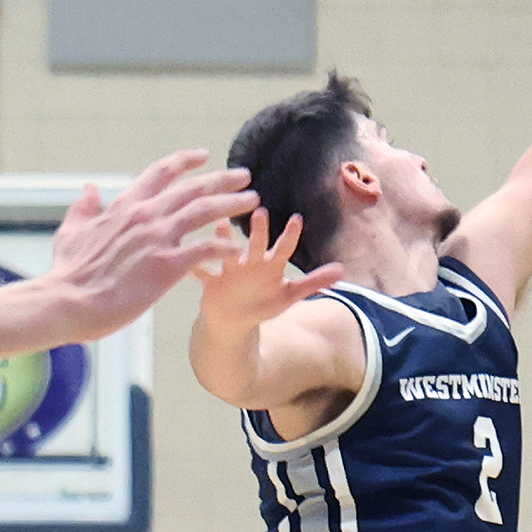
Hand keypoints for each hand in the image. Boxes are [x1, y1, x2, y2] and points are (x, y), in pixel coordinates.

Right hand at [42, 148, 260, 341]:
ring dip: (233, 203)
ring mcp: (158, 238)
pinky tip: (239, 247)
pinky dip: (226, 245)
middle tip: (245, 176)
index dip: (185, 160)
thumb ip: (84, 208)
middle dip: (223, 179)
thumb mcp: (71, 232)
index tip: (204, 154)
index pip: (160, 172)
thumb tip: (90, 188)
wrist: (66, 301)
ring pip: (207, 210)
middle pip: (194, 188)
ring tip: (253, 201)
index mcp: (126, 206)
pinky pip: (207, 249)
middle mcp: (146, 215)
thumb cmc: (67, 272)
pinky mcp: (167, 265)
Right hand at [193, 209, 344, 336]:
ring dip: (223, 241)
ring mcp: (230, 271)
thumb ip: (314, 282)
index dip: (289, 236)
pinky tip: (189, 261)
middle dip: (258, 230)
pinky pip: (202, 275)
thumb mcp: (290, 294)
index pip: (283, 248)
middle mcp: (250, 263)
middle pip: (256, 245)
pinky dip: (196, 269)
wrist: (234, 320)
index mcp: (270, 265)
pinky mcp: (212, 284)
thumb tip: (343, 270)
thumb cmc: (263, 302)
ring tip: (220, 226)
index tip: (296, 219)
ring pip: (226, 253)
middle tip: (261, 211)